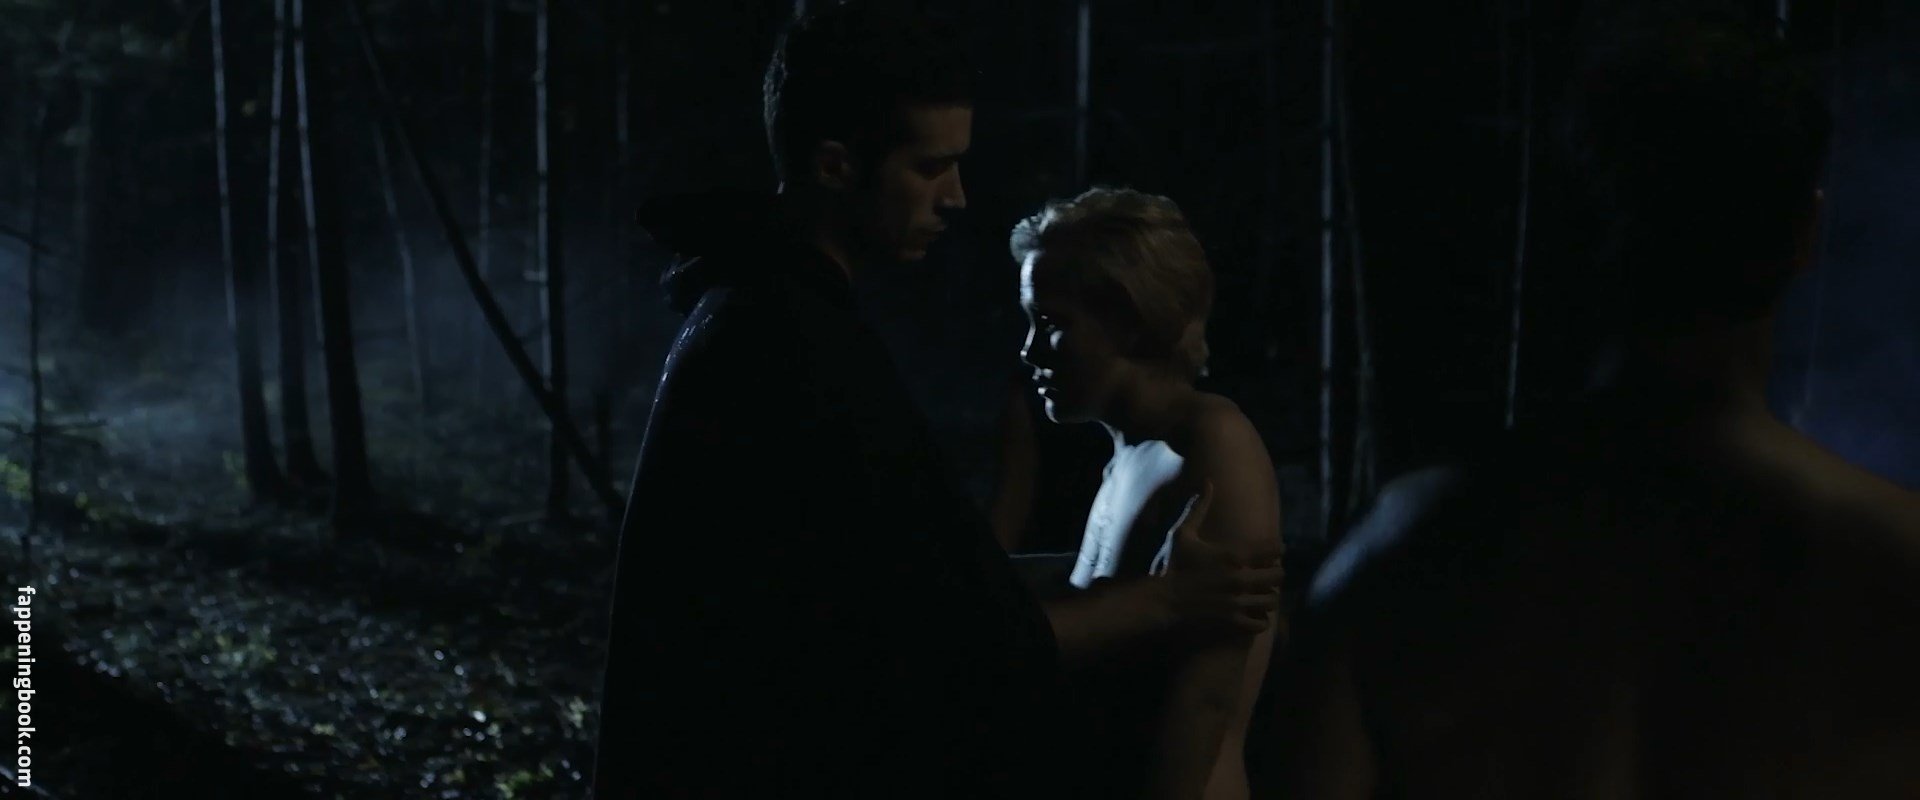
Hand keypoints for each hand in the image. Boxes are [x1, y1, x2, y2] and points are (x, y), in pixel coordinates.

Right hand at [1156, 481, 1283, 635]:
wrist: (1163, 600)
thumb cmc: (1174, 566)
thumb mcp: (1183, 533)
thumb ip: (1199, 508)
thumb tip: (1208, 482)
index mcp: (1233, 556)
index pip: (1272, 550)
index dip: (1278, 549)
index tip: (1276, 550)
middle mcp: (1240, 578)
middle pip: (1278, 576)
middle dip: (1277, 574)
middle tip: (1272, 574)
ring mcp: (1238, 602)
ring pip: (1273, 600)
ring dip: (1271, 596)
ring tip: (1265, 594)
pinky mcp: (1233, 621)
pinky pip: (1261, 622)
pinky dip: (1262, 619)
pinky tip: (1256, 614)